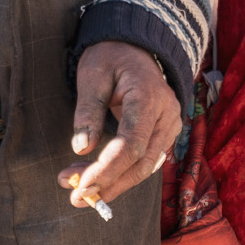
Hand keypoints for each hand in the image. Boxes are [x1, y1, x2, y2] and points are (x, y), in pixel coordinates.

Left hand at [57, 41, 179, 208]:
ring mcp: (170, 125)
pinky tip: (97, 177)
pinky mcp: (164, 133)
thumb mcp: (92, 75)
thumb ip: (87, 111)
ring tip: (78, 187)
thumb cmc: (110, 58)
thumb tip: (80, 148)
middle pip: (141, 163)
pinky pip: (146, 161)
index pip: (130, 145)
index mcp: (149, 97)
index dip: (107, 170)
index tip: (80, 186)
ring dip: (113, 182)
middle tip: (75, 197)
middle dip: (108, 184)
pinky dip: (122, 173)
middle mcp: (166, 114)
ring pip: (145, 167)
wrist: (134, 47)